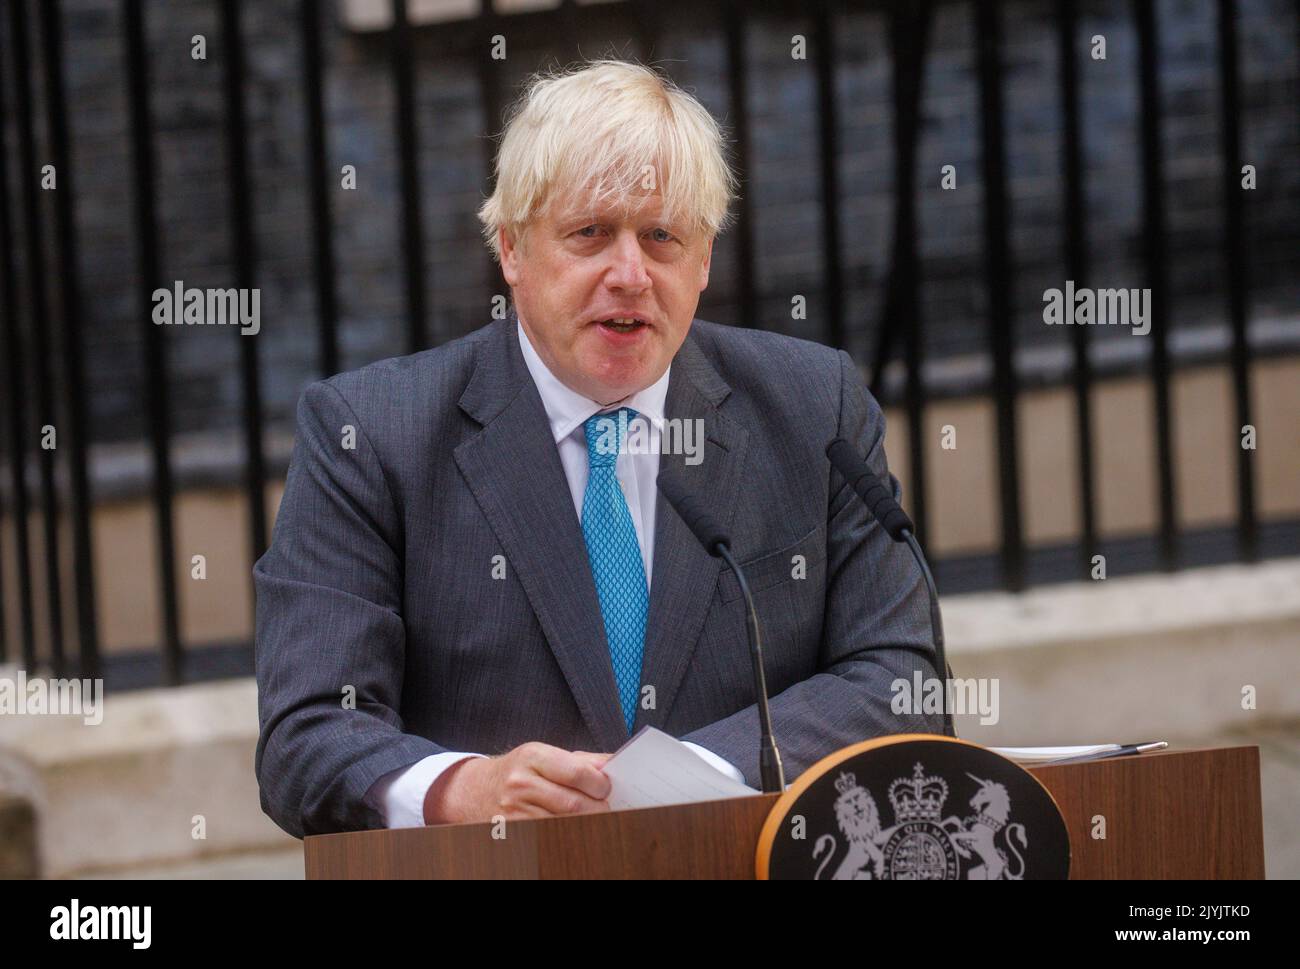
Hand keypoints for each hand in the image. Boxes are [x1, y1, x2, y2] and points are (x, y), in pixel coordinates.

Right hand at [424, 742, 611, 823]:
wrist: (475, 791)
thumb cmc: (517, 770)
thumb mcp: (543, 755)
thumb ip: (581, 760)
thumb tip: (613, 765)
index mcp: (533, 756)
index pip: (578, 773)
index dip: (601, 784)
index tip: (607, 788)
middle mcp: (521, 783)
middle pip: (575, 804)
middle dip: (599, 809)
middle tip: (606, 809)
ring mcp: (515, 811)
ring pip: (565, 824)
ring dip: (586, 825)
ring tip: (593, 820)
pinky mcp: (514, 833)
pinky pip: (551, 838)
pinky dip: (568, 836)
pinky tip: (573, 829)